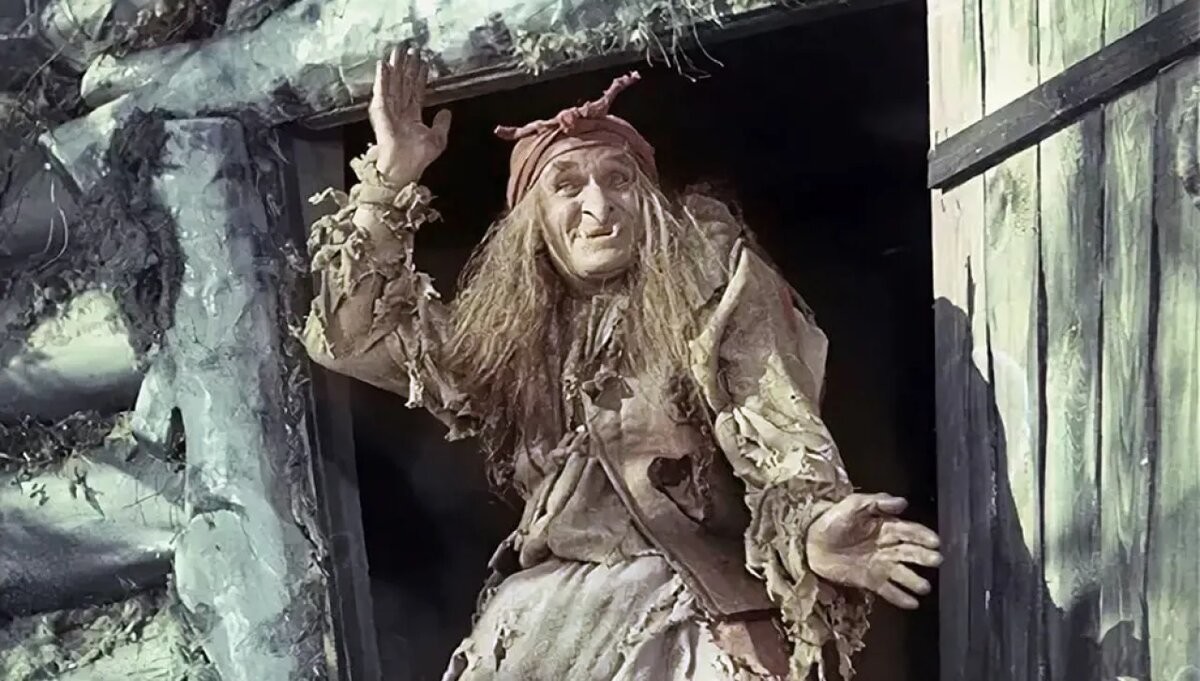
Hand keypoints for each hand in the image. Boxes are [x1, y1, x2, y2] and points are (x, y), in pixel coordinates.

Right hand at [368, 45, 451, 185]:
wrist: (403, 168)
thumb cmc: (418, 158)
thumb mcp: (437, 139)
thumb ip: (442, 124)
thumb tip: (447, 111)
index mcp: (411, 116)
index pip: (416, 90)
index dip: (420, 76)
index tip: (423, 62)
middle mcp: (400, 110)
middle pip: (404, 82)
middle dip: (407, 66)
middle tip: (410, 48)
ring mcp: (389, 110)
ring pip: (393, 83)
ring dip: (395, 66)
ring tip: (398, 50)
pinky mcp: (380, 111)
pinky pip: (381, 91)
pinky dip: (381, 78)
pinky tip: (383, 65)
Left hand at [805, 493, 940, 608]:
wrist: (810, 542)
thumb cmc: (832, 520)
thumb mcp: (852, 505)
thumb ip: (876, 502)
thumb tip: (902, 502)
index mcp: (885, 526)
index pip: (909, 531)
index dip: (922, 535)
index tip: (935, 541)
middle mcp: (887, 547)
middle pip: (910, 552)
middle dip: (924, 556)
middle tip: (936, 560)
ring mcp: (880, 565)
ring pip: (902, 573)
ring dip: (914, 580)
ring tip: (925, 587)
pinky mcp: (870, 580)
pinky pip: (888, 590)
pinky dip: (901, 597)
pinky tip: (913, 603)